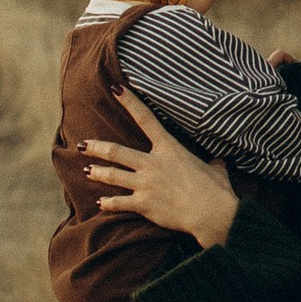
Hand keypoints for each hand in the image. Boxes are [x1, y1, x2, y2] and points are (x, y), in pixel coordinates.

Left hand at [81, 86, 238, 249]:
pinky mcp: (143, 204)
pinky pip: (119, 203)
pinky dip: (108, 203)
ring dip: (97, 173)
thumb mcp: (216, 170)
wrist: (210, 213)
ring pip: (112, 175)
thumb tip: (218, 163)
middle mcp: (152, 163)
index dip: (130, 102)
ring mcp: (145, 184)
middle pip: (116, 151)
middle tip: (81, 145)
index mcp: (169, 149)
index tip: (116, 88)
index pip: (146, 119)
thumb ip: (212, 164)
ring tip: (86, 171)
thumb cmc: (216, 190)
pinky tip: (100, 203)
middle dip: (96, 147)